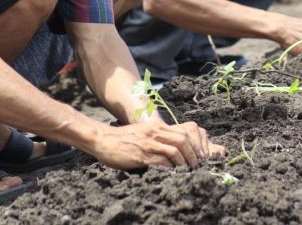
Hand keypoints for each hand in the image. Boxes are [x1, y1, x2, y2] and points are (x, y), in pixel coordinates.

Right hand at [90, 120, 225, 169]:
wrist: (103, 139)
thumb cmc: (123, 139)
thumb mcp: (143, 132)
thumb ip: (157, 137)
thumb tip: (173, 149)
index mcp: (156, 127)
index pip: (183, 134)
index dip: (194, 146)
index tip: (199, 158)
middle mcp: (154, 133)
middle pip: (183, 141)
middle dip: (193, 155)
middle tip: (197, 167)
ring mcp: (148, 144)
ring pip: (175, 151)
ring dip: (184, 163)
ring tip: (188, 172)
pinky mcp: (141, 156)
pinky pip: (161, 162)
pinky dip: (170, 169)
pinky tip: (173, 175)